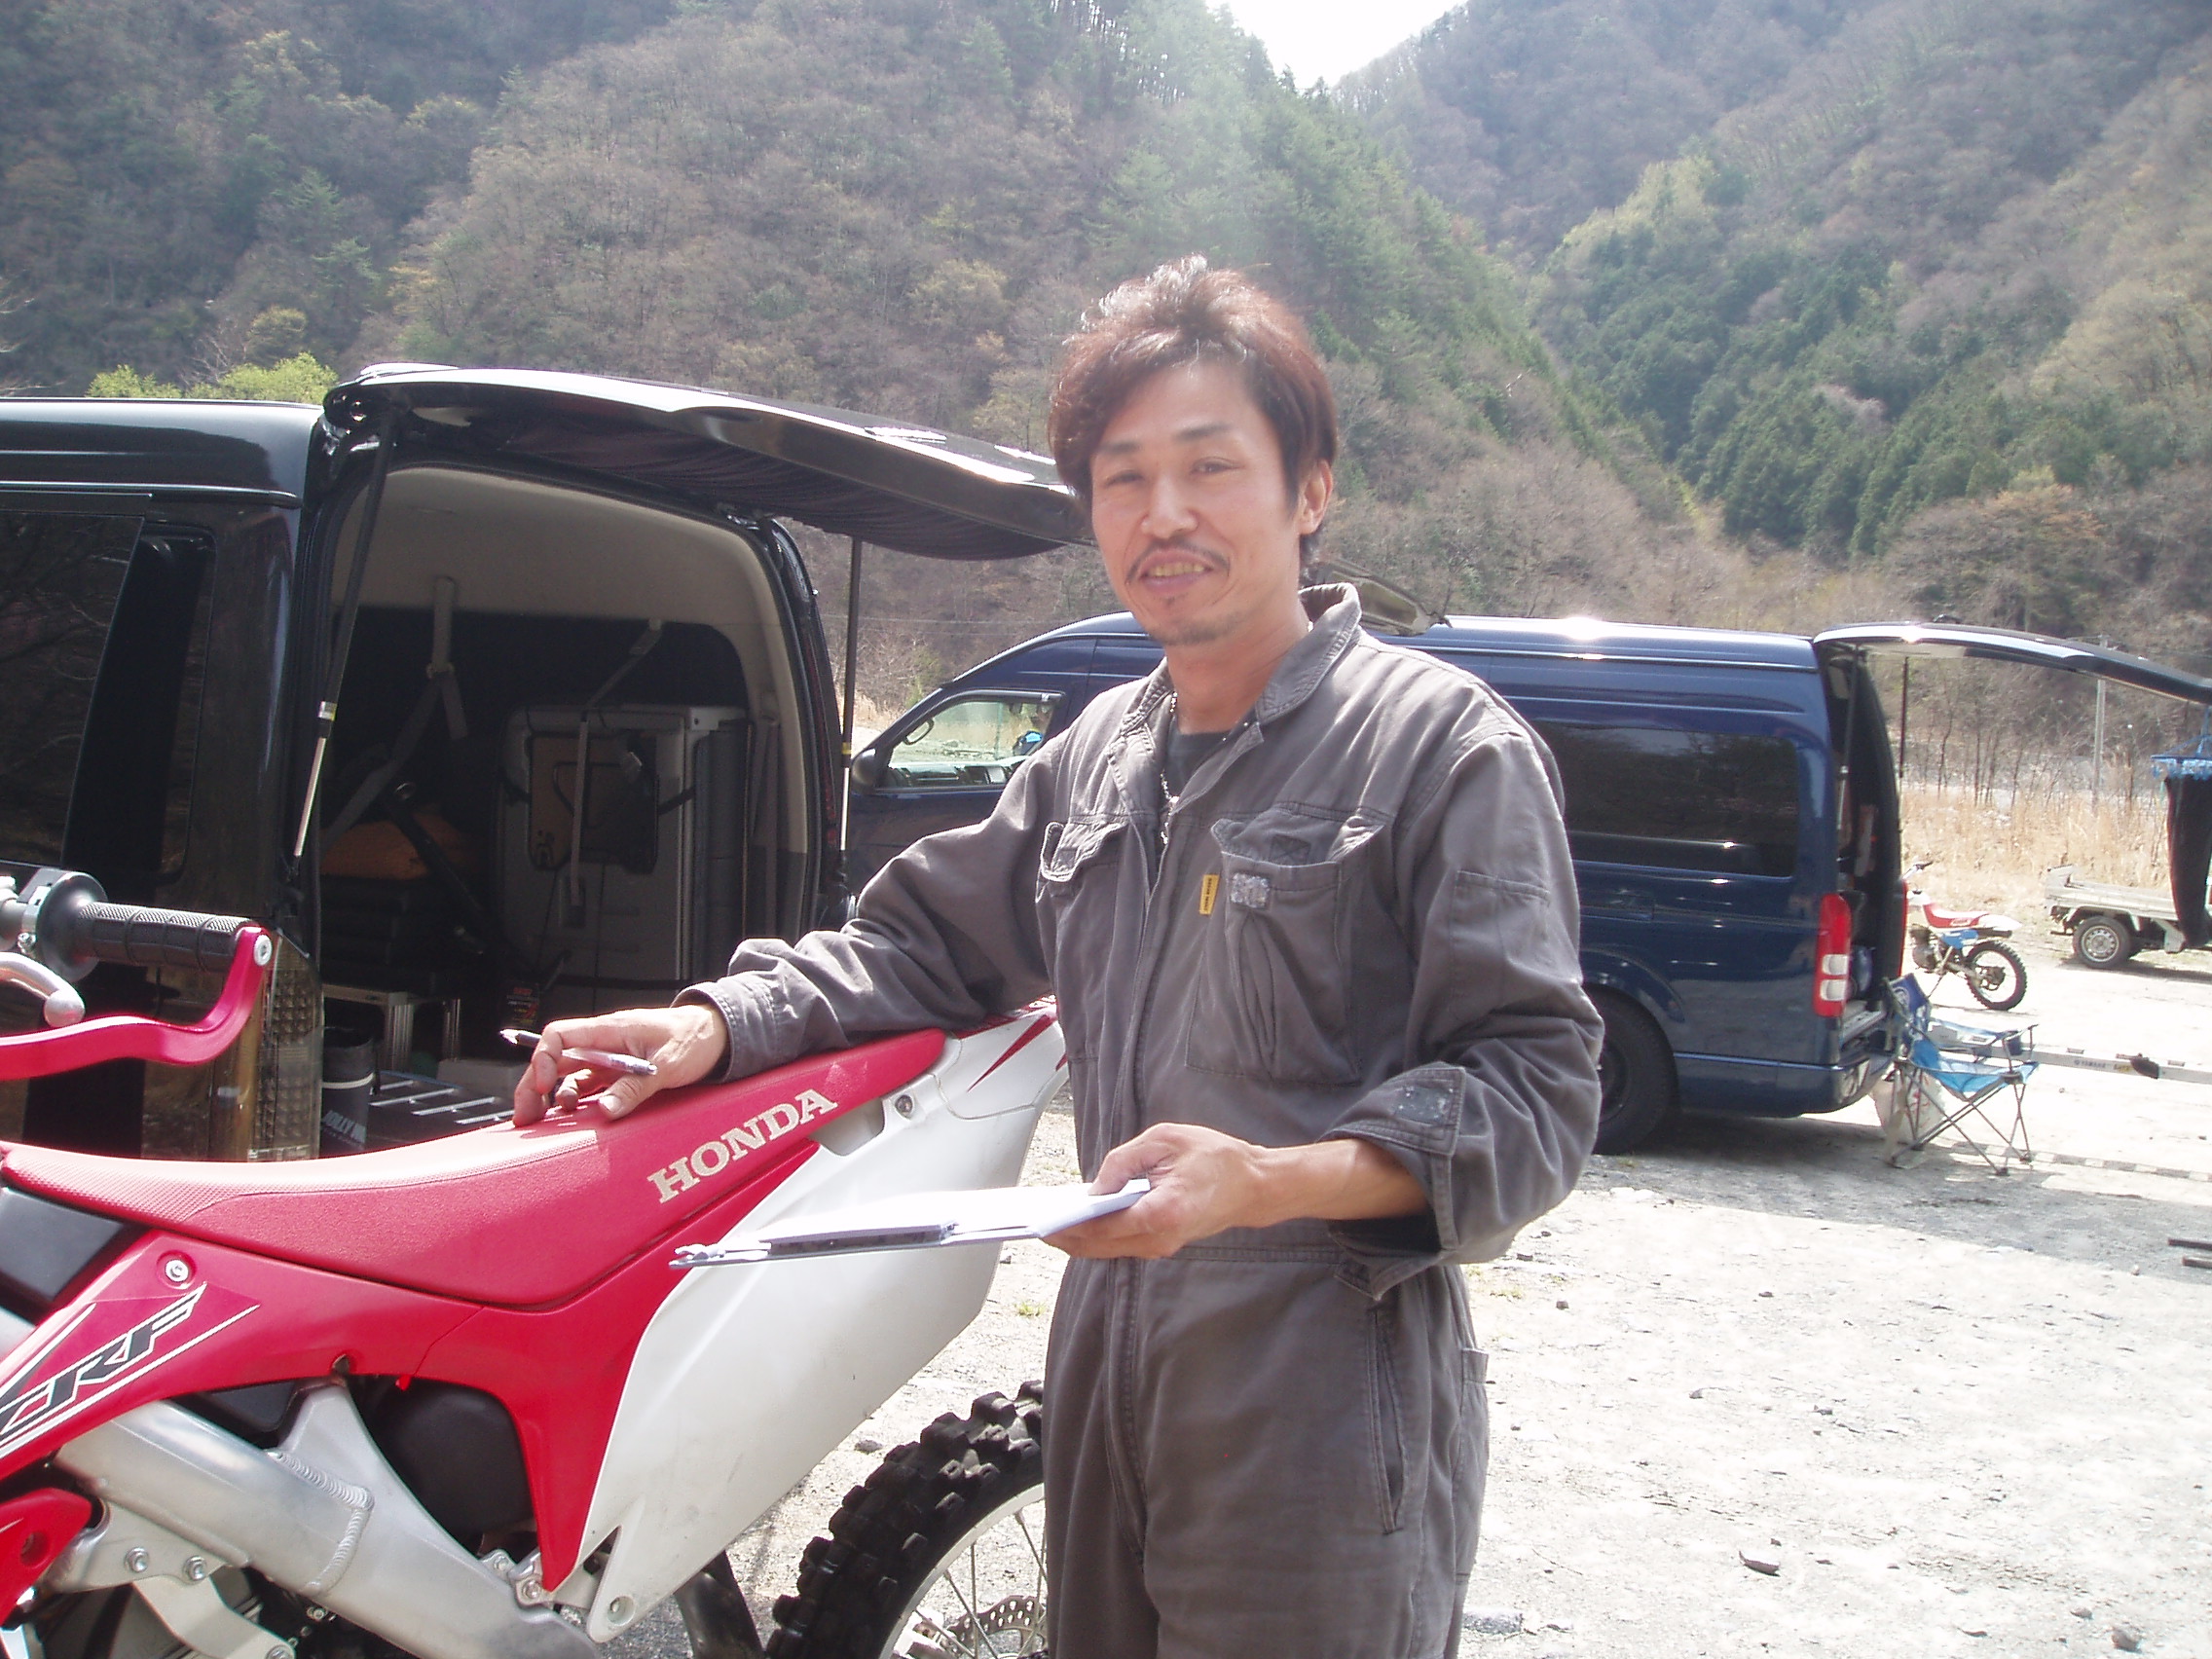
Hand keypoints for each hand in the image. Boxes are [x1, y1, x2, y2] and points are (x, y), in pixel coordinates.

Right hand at [511, 1004, 728, 1124]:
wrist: (715, 1035)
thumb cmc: (693, 1037)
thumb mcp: (667, 1064)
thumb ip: (635, 1087)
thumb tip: (607, 1112)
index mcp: (610, 1030)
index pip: (560, 1036)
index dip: (543, 1059)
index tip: (545, 1086)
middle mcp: (602, 1043)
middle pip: (554, 1060)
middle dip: (533, 1085)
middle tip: (525, 1115)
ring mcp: (607, 1059)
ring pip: (567, 1076)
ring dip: (553, 1097)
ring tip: (543, 1122)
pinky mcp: (616, 1074)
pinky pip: (588, 1087)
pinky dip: (576, 1102)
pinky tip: (573, 1118)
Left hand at [1046, 1123, 1425, 1259]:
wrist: (1255, 1185)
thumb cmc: (1215, 1157)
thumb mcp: (1165, 1140)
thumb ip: (1124, 1161)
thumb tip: (1093, 1187)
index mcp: (1161, 1211)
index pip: (1103, 1227)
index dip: (1068, 1226)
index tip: (1040, 1223)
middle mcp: (1161, 1237)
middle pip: (1100, 1247)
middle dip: (1065, 1237)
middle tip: (1032, 1226)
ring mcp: (1163, 1245)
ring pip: (1109, 1250)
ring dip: (1079, 1239)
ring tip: (1048, 1221)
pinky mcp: (1164, 1243)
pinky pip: (1123, 1244)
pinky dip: (1098, 1237)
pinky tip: (1078, 1221)